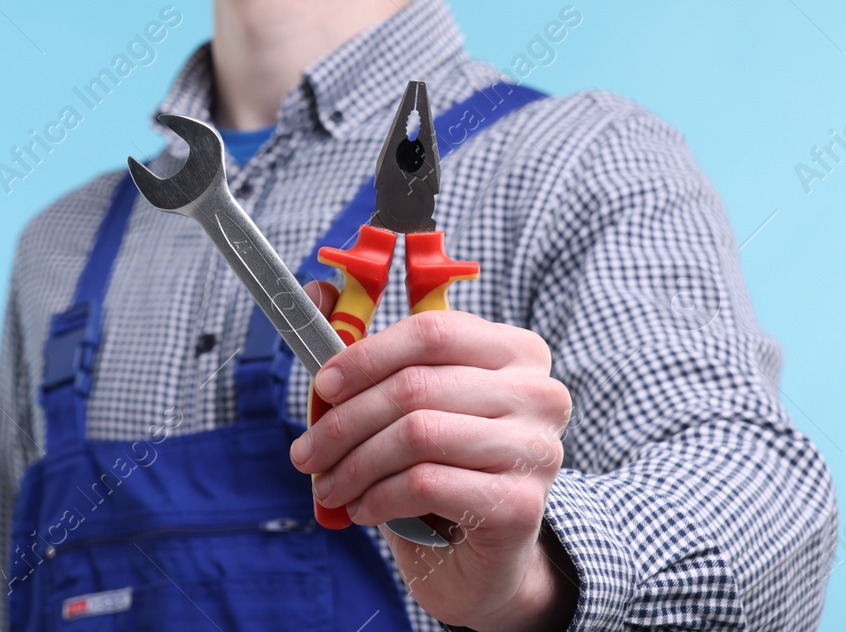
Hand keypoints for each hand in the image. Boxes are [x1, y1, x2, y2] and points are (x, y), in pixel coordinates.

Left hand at [289, 282, 578, 631]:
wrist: (484, 556)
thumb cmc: (441, 464)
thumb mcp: (407, 402)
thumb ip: (367, 347)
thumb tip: (318, 289)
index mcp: (515, 351)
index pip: (431, 332)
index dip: (366, 356)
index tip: (322, 385)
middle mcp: (538, 393)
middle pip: (416, 387)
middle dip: (345, 422)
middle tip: (306, 452)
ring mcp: (537, 449)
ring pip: (417, 435)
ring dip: (355, 465)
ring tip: (330, 486)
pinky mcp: (522, 504)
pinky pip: (428, 484)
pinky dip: (379, 497)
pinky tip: (364, 508)